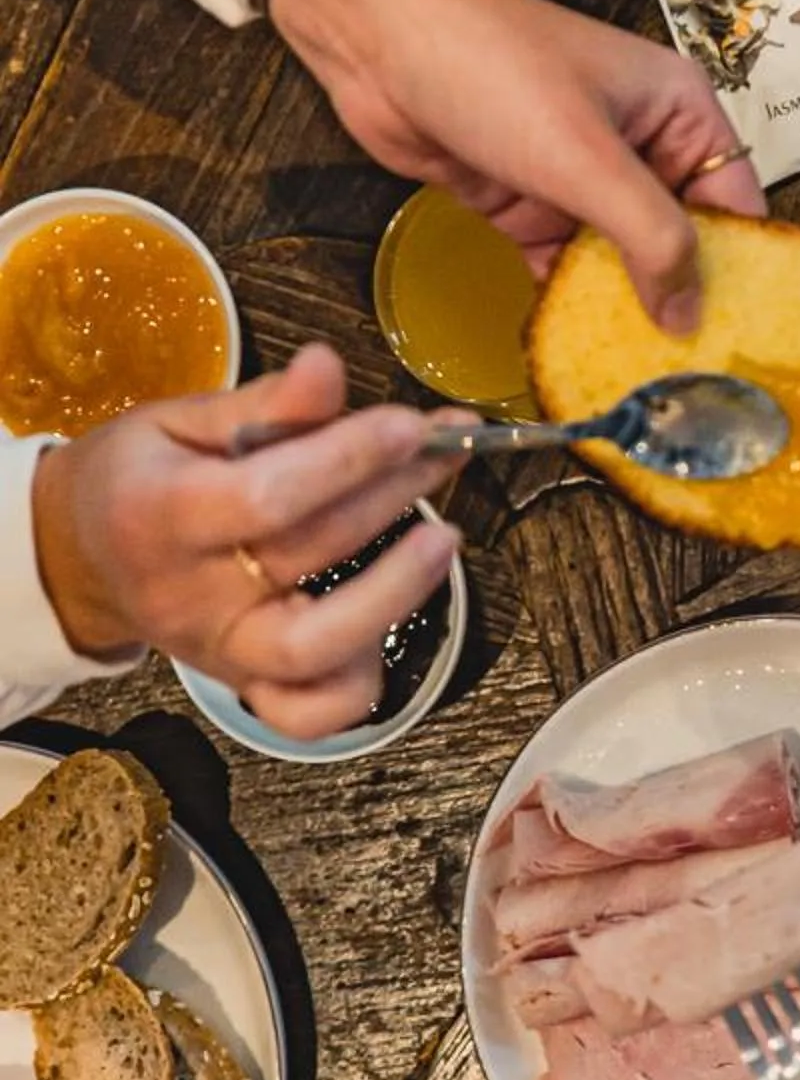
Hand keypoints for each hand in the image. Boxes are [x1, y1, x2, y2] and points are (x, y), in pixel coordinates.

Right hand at [30, 344, 458, 736]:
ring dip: (394, 594)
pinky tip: (394, 619)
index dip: (347, 459)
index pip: (266, 496)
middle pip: (307, 553)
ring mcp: (215, 651)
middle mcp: (187, 595)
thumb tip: (328, 365)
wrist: (77, 557)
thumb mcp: (178, 420)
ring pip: (314, 652)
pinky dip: (357, 686)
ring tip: (441, 537)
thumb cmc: (133, 475)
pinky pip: (305, 714)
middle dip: (391, 494)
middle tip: (443, 451)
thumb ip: (263, 404)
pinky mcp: (240, 685)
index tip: (409, 424)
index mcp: (158, 514)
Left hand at [268, 0, 764, 333]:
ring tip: (645, 376)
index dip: (743, 270)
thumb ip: (650, 237)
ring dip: (627, 309)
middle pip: (682, 240)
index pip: (735, 204)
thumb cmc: (492, 66)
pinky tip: (582, 347)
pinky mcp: (529, 201)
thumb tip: (689, 313)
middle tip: (694, 377)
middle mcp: (640, 145)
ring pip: (622, 259)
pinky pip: (566, 265)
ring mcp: (582, 176)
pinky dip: (572, 302)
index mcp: (679, 112)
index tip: (745, 337)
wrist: (377, 38)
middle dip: (684, 301)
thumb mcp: (588, 157)